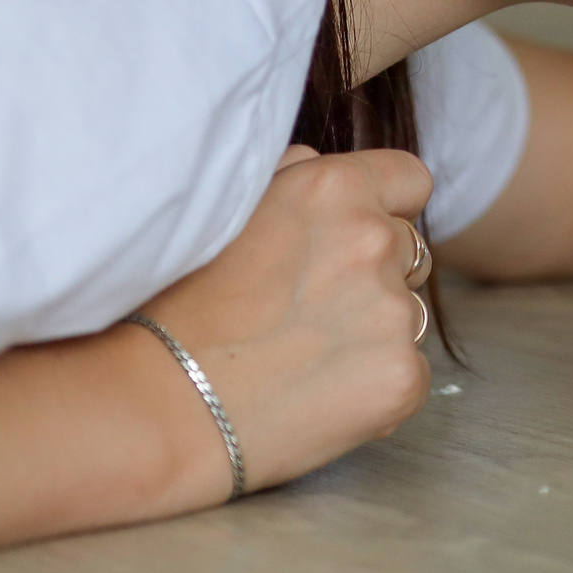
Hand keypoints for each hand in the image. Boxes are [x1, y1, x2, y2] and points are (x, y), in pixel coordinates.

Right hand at [136, 145, 435, 500]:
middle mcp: (375, 239)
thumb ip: (290, 176)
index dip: (386, 209)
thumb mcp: (230, 212)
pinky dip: (375, 386)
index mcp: (335, 189)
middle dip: (374, 275)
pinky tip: (317, 396)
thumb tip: (320, 162)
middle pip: (409, 250)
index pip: (411, 181)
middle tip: (307, 312)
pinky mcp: (402, 376)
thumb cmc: (179, 310)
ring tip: (302, 358)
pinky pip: (409, 373)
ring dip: (373, 331)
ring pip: (407, 313)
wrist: (160, 410)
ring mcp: (394, 311)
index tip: (350, 242)